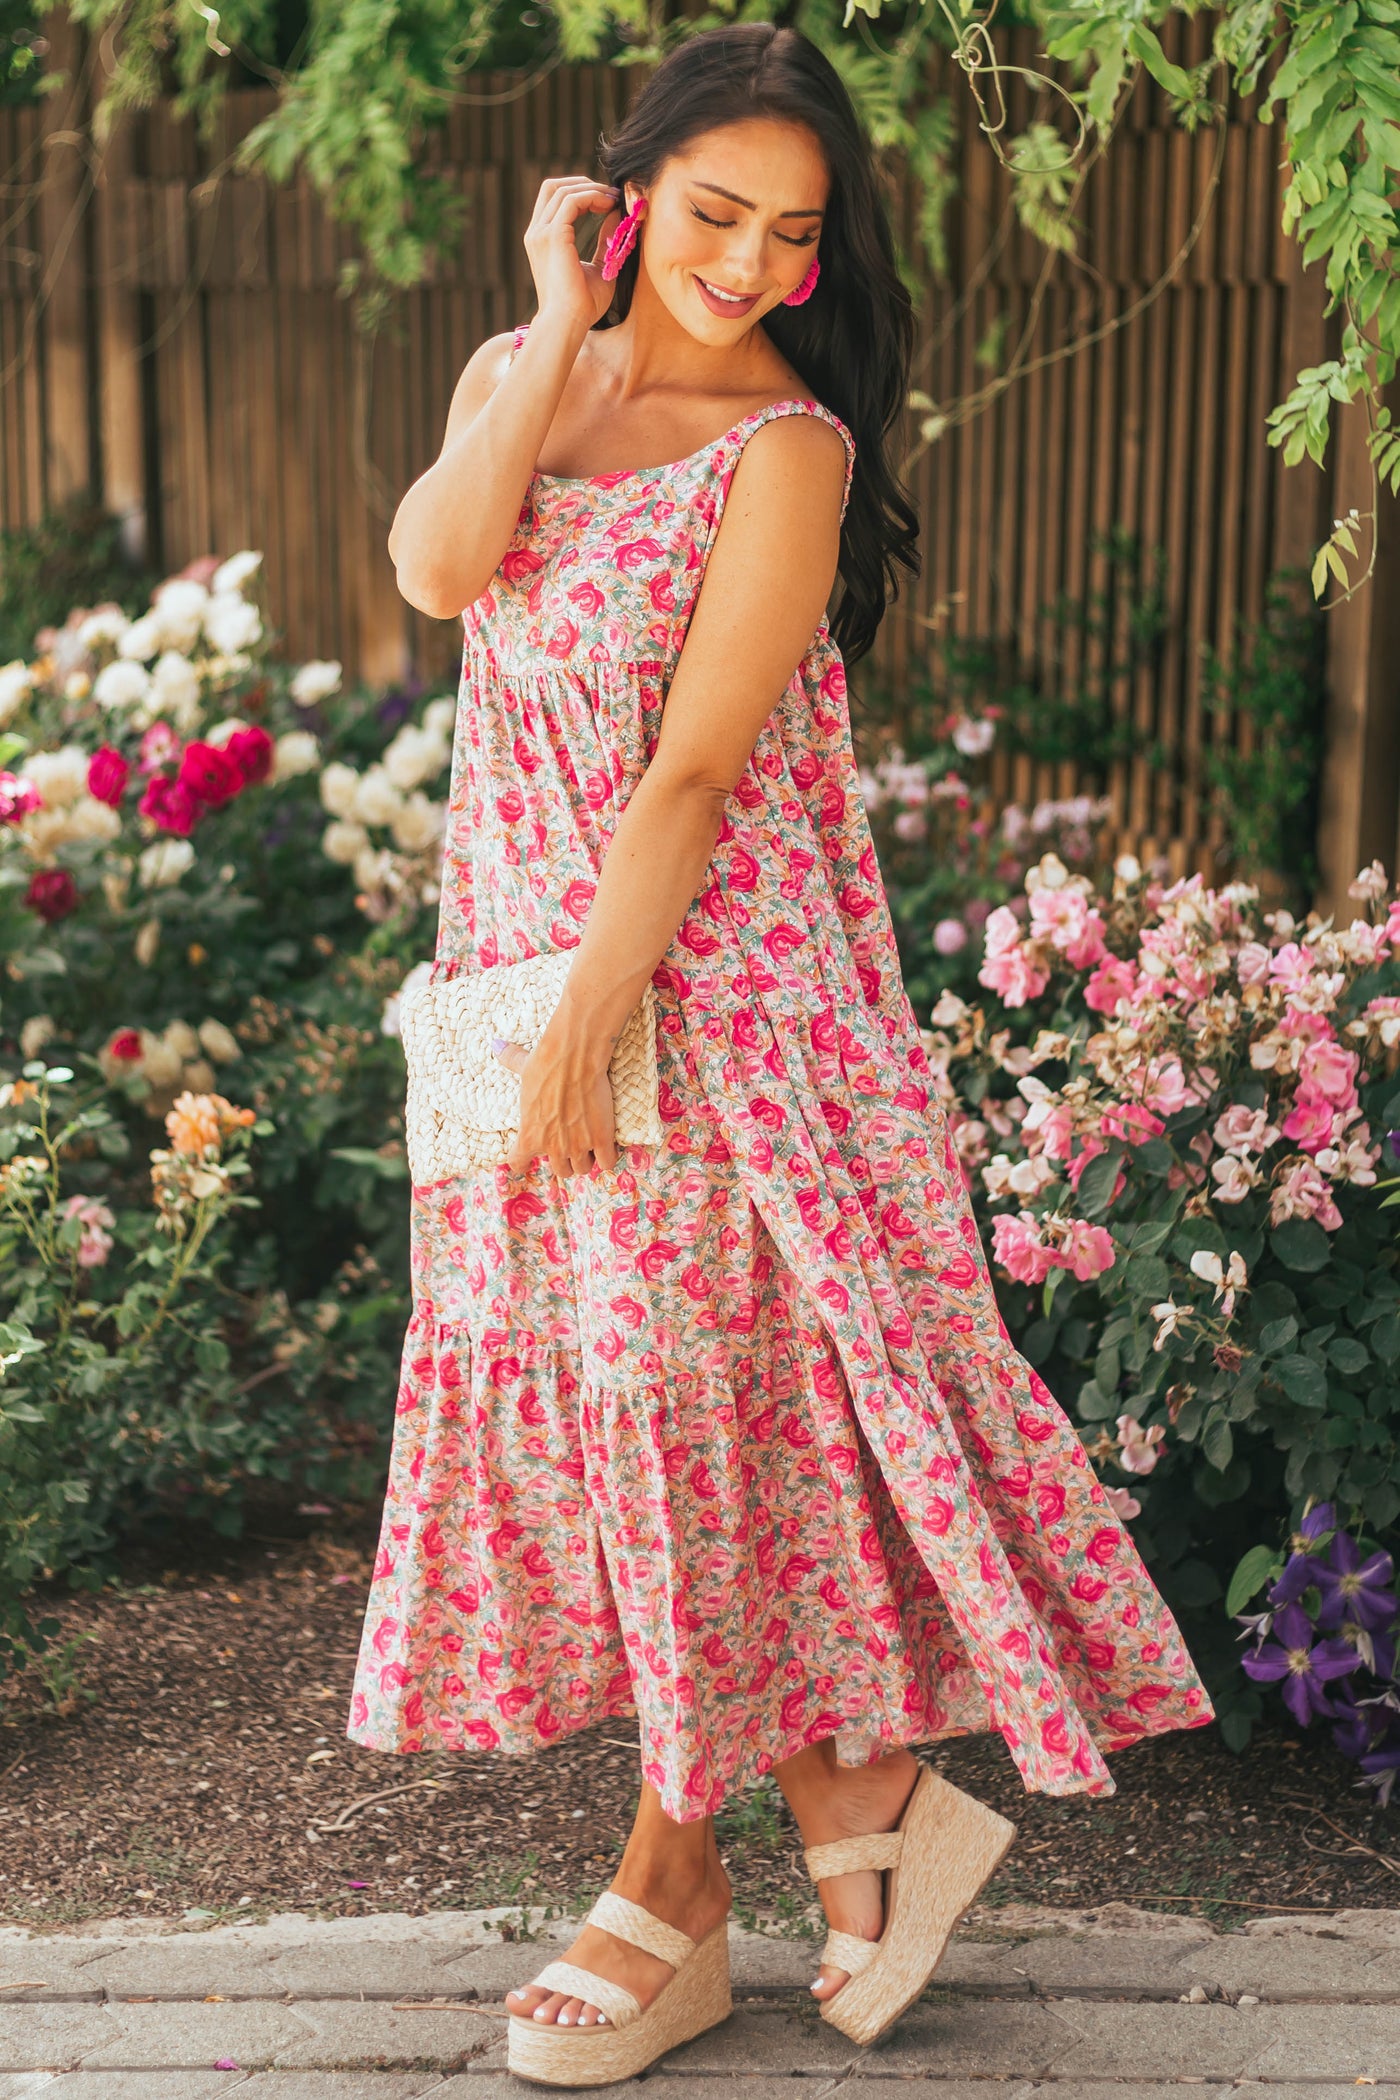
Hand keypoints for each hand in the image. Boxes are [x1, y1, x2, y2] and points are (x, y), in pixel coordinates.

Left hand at [493, 1028, 618, 1180]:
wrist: (574, 1059)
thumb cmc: (546, 1064)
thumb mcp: (523, 1067)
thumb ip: (510, 1061)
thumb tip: (496, 1045)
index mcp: (529, 1135)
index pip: (518, 1163)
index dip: (523, 1163)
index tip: (527, 1160)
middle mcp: (553, 1146)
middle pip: (561, 1171)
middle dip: (566, 1160)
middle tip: (571, 1145)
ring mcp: (578, 1145)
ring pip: (583, 1168)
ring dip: (586, 1159)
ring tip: (590, 1145)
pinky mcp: (602, 1139)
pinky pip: (607, 1163)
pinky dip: (608, 1157)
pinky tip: (608, 1146)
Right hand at [523, 176, 623, 334]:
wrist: (568, 323)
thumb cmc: (583, 304)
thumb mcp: (599, 265)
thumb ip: (605, 239)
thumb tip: (617, 215)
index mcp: (542, 239)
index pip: (554, 199)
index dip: (581, 192)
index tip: (607, 200)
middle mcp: (537, 232)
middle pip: (554, 186)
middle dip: (584, 184)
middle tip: (611, 194)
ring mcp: (541, 233)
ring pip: (564, 190)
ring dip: (592, 190)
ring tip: (614, 199)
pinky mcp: (553, 235)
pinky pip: (573, 201)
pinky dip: (593, 198)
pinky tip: (609, 206)